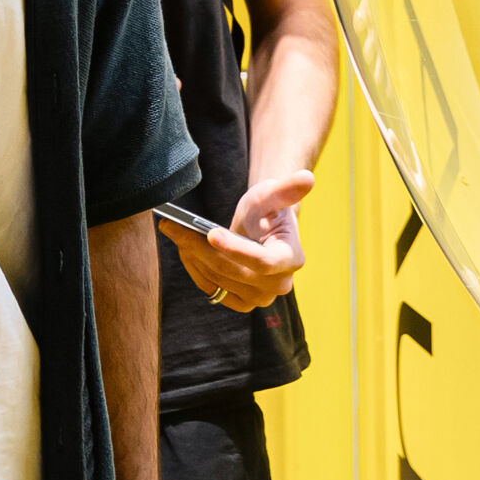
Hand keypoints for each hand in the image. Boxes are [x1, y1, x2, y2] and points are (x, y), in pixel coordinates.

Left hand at [156, 171, 313, 311]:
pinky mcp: (241, 302)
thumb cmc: (267, 209)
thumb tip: (307, 178)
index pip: (264, 262)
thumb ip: (288, 188)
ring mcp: (260, 298)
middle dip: (200, 247)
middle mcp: (279, 285)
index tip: (211, 233)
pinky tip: (183, 248)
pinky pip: (213, 290)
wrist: (261, 229)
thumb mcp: (273, 194)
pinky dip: (195, 269)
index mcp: (291, 259)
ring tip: (174, 232)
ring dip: (193, 256)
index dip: (237, 250)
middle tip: (173, 226)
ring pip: (219, 279)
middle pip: (234, 270)